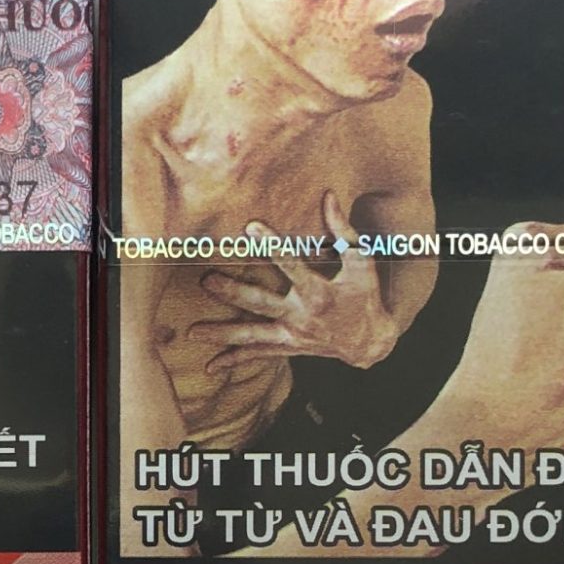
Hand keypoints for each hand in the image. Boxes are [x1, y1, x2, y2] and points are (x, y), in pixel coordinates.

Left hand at [190, 194, 395, 374]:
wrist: (371, 342)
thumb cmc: (366, 296)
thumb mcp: (362, 261)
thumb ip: (343, 230)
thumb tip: (328, 196)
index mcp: (321, 293)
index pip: (292, 265)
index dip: (273, 246)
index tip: (252, 227)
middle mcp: (302, 316)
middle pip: (261, 303)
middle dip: (233, 293)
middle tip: (206, 281)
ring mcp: (293, 335)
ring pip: (252, 335)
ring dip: (222, 333)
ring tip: (192, 331)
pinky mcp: (288, 347)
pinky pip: (258, 354)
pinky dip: (235, 360)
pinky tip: (211, 366)